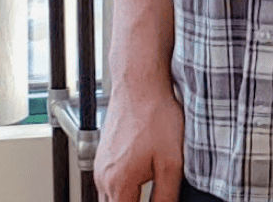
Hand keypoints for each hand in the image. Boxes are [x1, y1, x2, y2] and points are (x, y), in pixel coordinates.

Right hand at [93, 79, 184, 201]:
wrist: (140, 82)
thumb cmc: (155, 114)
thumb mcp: (172, 161)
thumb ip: (166, 195)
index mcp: (118, 183)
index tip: (156, 200)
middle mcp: (103, 177)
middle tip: (151, 194)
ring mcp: (100, 164)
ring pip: (109, 196)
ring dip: (126, 197)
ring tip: (146, 188)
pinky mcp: (103, 153)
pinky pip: (109, 180)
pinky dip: (122, 184)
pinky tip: (140, 172)